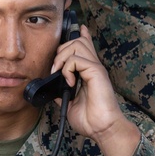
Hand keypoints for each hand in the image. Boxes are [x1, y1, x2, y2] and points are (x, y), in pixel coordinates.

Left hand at [51, 25, 139, 155]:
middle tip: (54, 70)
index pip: (86, 45)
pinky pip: (77, 59)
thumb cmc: (91, 120)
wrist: (102, 129)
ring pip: (76, 45)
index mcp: (90, 72)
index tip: (78, 27)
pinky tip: (69, 82)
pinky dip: (67, 69)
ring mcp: (96, 68)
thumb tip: (52, 89)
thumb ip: (63, 93)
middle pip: (77, 41)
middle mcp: (94, 67)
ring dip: (62, 58)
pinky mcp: (96, 72)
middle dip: (60, 51)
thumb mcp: (70, 104)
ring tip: (59, 74)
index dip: (81, 35)